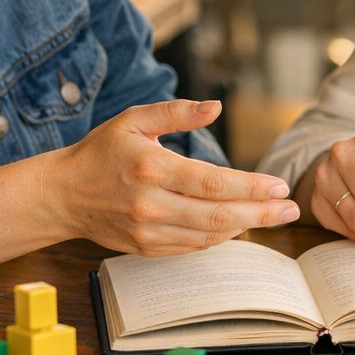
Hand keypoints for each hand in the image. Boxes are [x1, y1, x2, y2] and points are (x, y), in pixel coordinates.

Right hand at [44, 99, 298, 254]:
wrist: (62, 195)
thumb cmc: (101, 151)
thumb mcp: (134, 119)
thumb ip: (177, 112)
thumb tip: (216, 107)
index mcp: (151, 168)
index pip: (212, 183)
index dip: (250, 187)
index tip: (279, 187)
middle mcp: (150, 204)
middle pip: (218, 215)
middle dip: (261, 213)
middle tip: (292, 209)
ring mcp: (147, 231)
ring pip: (208, 235)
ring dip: (245, 227)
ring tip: (273, 216)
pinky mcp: (146, 248)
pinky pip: (192, 247)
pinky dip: (219, 238)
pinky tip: (239, 225)